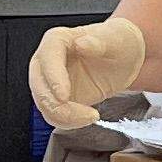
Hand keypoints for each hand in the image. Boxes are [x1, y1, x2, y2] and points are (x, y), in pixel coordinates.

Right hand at [30, 17, 146, 129]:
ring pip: (45, 105)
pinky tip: (87, 117)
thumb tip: (82, 43)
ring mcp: (49, 82)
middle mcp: (47, 61)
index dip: (53, 78)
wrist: (122, 59)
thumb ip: (98, 41)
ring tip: (91, 115)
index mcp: (56, 40)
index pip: (48, 58)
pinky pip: (54, 116)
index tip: (63, 96)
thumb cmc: (115, 43)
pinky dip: (68, 122)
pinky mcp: (57, 99)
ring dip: (65, 117)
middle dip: (58, 105)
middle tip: (83, 114)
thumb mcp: (114, 39)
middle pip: (40, 86)